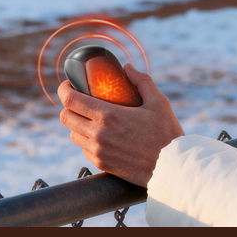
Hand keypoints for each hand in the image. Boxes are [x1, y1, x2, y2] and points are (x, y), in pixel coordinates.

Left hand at [58, 64, 183, 186]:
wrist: (173, 168)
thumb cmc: (167, 134)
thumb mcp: (159, 102)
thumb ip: (142, 81)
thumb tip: (127, 68)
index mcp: (108, 116)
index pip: (71, 100)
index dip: (64, 90)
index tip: (68, 85)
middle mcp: (98, 134)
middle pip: (65, 118)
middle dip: (68, 106)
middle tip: (78, 101)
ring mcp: (98, 152)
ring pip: (73, 135)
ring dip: (77, 124)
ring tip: (89, 119)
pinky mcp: (102, 165)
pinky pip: (84, 150)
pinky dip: (87, 141)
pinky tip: (100, 136)